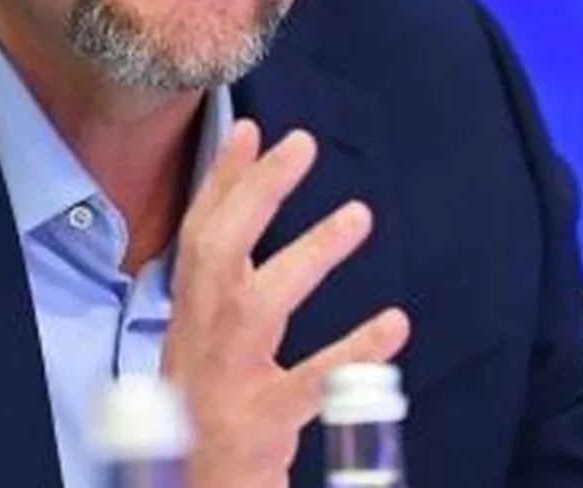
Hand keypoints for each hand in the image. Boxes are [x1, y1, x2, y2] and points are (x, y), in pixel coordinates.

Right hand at [162, 118, 410, 487]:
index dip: (221, 181)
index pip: (199, 235)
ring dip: (308, 254)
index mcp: (188, 317)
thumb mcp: (202, 340)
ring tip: (358, 215)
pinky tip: (394, 324)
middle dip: (257, 192)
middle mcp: (200, 339)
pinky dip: (353, 351)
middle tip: (303, 143)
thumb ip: (221, 282)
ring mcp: (227, 381)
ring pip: (261, 306)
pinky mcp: (261, 422)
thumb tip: (241, 207)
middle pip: (219, 253)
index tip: (250, 131)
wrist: (199, 484)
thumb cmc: (208, 409)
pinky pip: (311, 383)